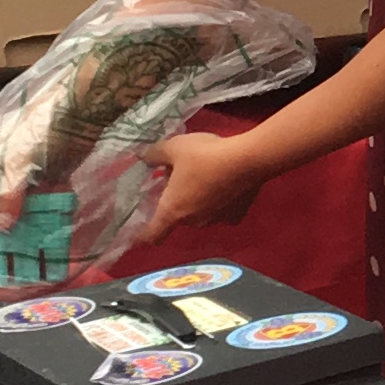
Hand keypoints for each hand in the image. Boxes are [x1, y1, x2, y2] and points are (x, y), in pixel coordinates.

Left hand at [147, 127, 269, 236]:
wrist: (248, 159)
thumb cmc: (204, 156)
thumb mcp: (174, 148)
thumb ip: (155, 155)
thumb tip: (143, 157)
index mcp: (172, 210)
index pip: (152, 235)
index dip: (142, 236)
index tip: (137, 234)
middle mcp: (193, 222)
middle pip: (178, 218)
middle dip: (176, 203)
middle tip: (179, 180)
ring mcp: (216, 220)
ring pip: (200, 214)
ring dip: (198, 202)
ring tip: (204, 179)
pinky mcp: (237, 215)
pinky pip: (222, 212)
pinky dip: (220, 204)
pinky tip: (225, 188)